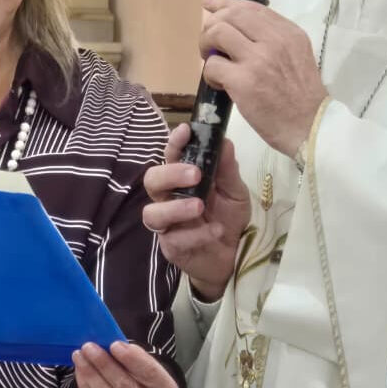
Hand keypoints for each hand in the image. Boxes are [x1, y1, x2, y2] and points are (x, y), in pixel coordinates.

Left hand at [73, 342, 179, 387]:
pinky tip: (81, 370)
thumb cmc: (148, 382)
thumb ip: (137, 360)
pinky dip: (87, 386)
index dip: (133, 359)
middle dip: (105, 365)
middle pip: (126, 386)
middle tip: (89, 347)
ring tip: (79, 355)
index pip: (151, 374)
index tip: (115, 344)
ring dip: (91, 374)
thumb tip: (112, 344)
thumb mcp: (152, 371)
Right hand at [143, 124, 249, 300]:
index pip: (171, 156)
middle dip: (170, 174)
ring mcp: (167, 224)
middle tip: (196, 174)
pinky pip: (174, 239)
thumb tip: (224, 140)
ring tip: (200, 207)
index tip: (185, 131)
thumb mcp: (235, 191)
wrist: (235, 256)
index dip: (174, 143)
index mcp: (182, 180)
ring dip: (176, 207)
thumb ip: (227, 169)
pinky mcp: (171, 248)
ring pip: (152, 213)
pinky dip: (197, 234)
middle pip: (151, 181)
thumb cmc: (229, 217)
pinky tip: (217, 230)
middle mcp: (169, 199)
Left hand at [200, 0, 327, 155]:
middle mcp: (274, 40)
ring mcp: (258, 60)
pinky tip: (219, 84)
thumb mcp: (297, 55)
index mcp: (289, 32)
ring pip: (217, 33)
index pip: (251, 7)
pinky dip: (209, 74)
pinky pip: (213, 66)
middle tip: (209, 43)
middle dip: (212, 25)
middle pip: (230, 15)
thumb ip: (274, 39)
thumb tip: (238, 28)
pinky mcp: (243, 82)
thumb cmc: (302, 97)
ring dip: (206, 46)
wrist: (311, 126)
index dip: (225, 2)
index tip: (210, 3)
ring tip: (211, 61)